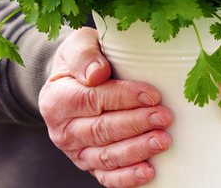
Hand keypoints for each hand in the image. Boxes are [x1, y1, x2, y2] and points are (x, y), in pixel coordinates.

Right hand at [38, 28, 173, 187]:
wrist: (74, 81)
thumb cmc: (82, 61)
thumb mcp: (78, 45)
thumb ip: (83, 55)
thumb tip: (97, 74)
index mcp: (56, 99)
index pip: (92, 100)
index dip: (123, 98)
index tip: (152, 95)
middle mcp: (62, 130)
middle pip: (101, 130)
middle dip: (136, 125)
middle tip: (164, 117)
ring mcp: (75, 151)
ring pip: (106, 156)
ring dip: (137, 150)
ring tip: (162, 140)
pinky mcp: (89, 165)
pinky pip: (107, 177)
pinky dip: (127, 177)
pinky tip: (148, 172)